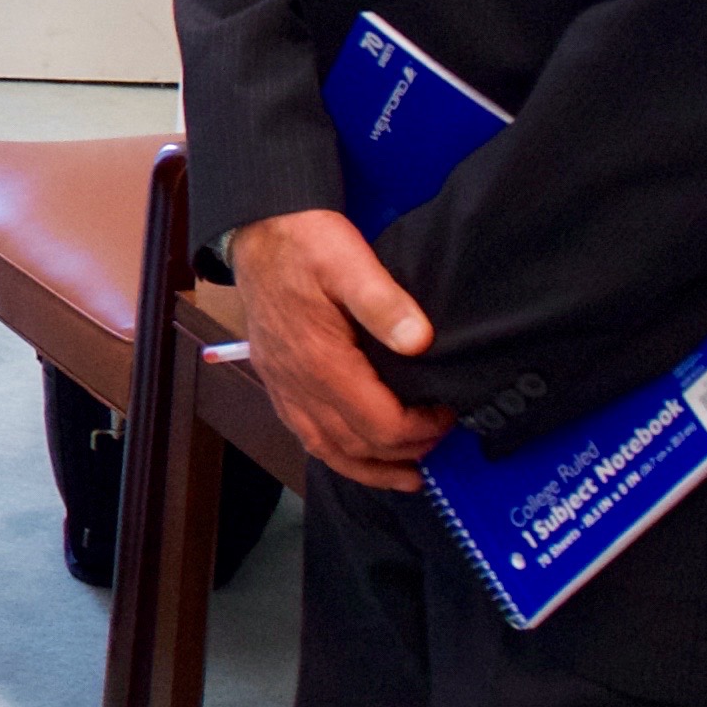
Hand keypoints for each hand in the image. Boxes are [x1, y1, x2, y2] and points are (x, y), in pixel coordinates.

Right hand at [227, 213, 453, 491]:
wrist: (257, 230)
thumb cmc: (304, 242)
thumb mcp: (347, 258)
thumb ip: (383, 301)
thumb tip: (421, 341)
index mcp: (320, 360)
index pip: (378, 423)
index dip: (420, 430)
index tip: (449, 414)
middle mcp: (297, 383)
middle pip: (356, 444)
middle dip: (404, 451)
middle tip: (441, 439)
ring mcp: (282, 386)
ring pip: (327, 449)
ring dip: (370, 469)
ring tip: (407, 476)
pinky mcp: (276, 381)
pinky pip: (305, 436)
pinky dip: (336, 456)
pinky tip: (356, 455)